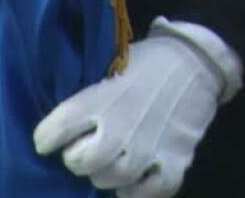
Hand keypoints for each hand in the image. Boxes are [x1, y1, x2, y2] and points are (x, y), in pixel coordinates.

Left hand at [33, 19, 241, 197]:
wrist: (198, 59)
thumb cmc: (149, 61)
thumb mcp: (111, 67)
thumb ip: (89, 96)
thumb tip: (66, 121)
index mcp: (100, 98)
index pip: (56, 130)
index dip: (47, 138)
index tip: (49, 139)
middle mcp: (121, 127)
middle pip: (81, 163)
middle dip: (77, 157)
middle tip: (86, 147)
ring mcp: (149, 147)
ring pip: (110, 180)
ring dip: (106, 173)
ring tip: (112, 160)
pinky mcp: (176, 160)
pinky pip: (149, 192)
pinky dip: (138, 190)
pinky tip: (134, 180)